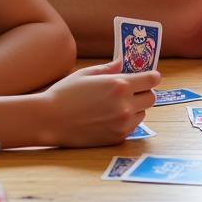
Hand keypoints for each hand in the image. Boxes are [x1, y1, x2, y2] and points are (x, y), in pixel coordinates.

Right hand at [42, 59, 160, 146]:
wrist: (49, 120)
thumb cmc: (64, 94)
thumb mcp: (86, 74)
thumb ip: (109, 68)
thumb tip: (123, 63)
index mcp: (119, 84)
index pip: (152, 79)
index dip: (151, 77)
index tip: (148, 77)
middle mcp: (125, 104)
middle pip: (152, 98)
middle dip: (144, 92)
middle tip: (131, 91)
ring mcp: (122, 123)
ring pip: (142, 113)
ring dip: (135, 108)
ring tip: (115, 105)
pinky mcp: (117, 137)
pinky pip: (131, 127)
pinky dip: (126, 121)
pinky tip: (109, 117)